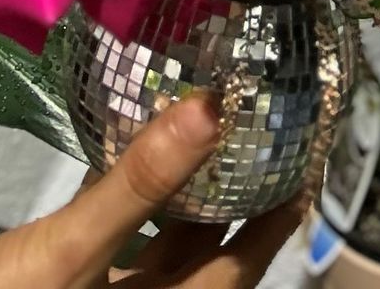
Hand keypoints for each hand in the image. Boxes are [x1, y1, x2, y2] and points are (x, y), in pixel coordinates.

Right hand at [0, 94, 300, 288]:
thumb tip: (212, 109)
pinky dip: (139, 209)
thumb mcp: (67, 250)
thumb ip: (138, 184)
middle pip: (208, 261)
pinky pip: (124, 248)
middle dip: (238, 199)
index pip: (240, 270)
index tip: (312, 157)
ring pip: (165, 252)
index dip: (278, 218)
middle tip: (265, 126)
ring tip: (208, 128)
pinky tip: (132, 161)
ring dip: (188, 199)